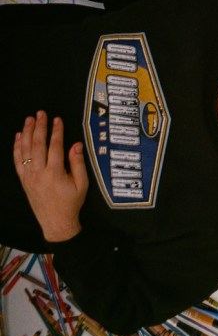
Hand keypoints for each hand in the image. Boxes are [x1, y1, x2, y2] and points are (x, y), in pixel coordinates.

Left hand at [13, 111, 88, 242]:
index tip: (57, 119)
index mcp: (55, 173)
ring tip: (29, 120)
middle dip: (40, 127)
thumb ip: (77, 163)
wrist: (56, 221)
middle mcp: (39, 172)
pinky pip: (17, 161)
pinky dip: (17, 147)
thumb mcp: (81, 184)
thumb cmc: (71, 203)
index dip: (56, 131)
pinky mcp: (24, 180)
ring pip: (25, 150)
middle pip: (38, 144)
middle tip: (41, 113)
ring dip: (27, 133)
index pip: (55, 146)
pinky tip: (19, 137)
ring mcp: (29, 176)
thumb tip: (76, 145)